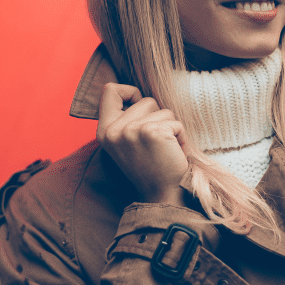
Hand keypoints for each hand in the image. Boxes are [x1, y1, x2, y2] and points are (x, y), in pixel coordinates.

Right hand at [97, 83, 189, 204]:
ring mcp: (132, 131)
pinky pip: (176, 122)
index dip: (130, 93)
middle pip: (145, 99)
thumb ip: (124, 119)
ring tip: (164, 149)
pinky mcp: (152, 133)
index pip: (110, 90)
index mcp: (104, 130)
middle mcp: (113, 130)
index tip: (138, 109)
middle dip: (157, 118)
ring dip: (170, 128)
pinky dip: (181, 136)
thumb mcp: (125, 141)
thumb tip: (136, 94)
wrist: (162, 195)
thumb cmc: (149, 166)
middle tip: (155, 143)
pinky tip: (173, 152)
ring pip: (163, 110)